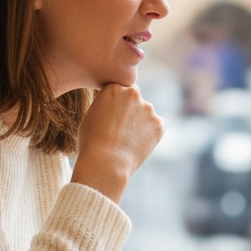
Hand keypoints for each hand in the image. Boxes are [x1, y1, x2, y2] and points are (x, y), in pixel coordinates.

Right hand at [71, 84, 163, 202]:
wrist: (105, 163)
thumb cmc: (92, 142)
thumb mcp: (92, 114)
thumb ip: (107, 103)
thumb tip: (115, 103)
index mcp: (114, 87)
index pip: (120, 89)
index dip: (116, 103)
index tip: (111, 116)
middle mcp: (133, 93)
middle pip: (134, 98)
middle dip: (130, 109)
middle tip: (120, 128)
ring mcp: (148, 108)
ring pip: (146, 113)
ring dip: (140, 122)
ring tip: (126, 140)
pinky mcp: (159, 124)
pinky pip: (156, 126)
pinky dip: (150, 134)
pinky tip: (137, 144)